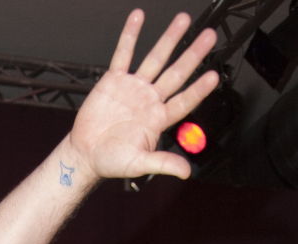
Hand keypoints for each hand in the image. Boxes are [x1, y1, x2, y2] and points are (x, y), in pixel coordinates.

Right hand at [69, 10, 217, 182]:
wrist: (85, 154)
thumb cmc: (111, 161)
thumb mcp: (138, 164)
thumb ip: (162, 163)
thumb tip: (186, 172)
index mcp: (158, 119)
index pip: (183, 101)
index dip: (198, 90)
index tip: (213, 76)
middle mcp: (150, 100)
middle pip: (176, 73)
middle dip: (192, 55)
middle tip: (209, 36)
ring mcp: (134, 88)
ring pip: (155, 59)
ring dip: (169, 39)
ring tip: (183, 20)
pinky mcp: (114, 80)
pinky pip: (124, 54)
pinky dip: (130, 36)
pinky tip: (138, 17)